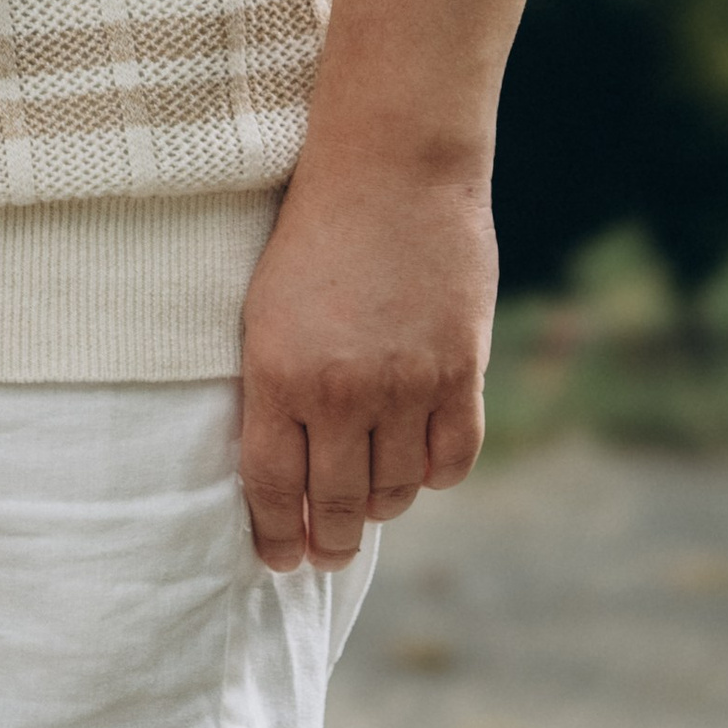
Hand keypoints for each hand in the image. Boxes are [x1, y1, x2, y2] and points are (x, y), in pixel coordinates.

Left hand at [237, 152, 494, 572]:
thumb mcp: (267, 311)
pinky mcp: (461, 372)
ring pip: (395, 492)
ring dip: (381, 504)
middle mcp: (341, 393)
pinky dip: (434, 474)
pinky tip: (419, 461)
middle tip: (327, 550)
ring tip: (371, 495)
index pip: (271, 488)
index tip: (279, 560)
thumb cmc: (315, 233)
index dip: (274, 537)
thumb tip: (288, 473)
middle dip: (328, 541)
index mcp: (278, 376)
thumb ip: (278, 391)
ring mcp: (406, 386)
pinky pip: (452, 461)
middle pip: (335, 506)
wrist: (390, 167)